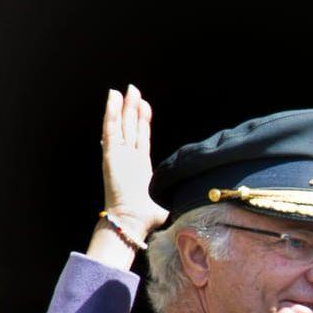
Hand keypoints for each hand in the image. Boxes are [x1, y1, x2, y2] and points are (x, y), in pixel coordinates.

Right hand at [100, 85, 167, 242]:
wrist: (132, 223)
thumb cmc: (149, 219)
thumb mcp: (170, 202)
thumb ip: (182, 197)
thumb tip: (202, 203)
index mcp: (140, 168)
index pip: (141, 139)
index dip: (143, 122)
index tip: (146, 107)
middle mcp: (128, 159)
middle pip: (131, 128)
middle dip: (133, 109)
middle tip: (135, 91)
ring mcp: (119, 156)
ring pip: (122, 125)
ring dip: (124, 107)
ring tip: (127, 89)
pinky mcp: (111, 155)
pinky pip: (111, 129)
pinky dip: (110, 112)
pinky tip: (113, 97)